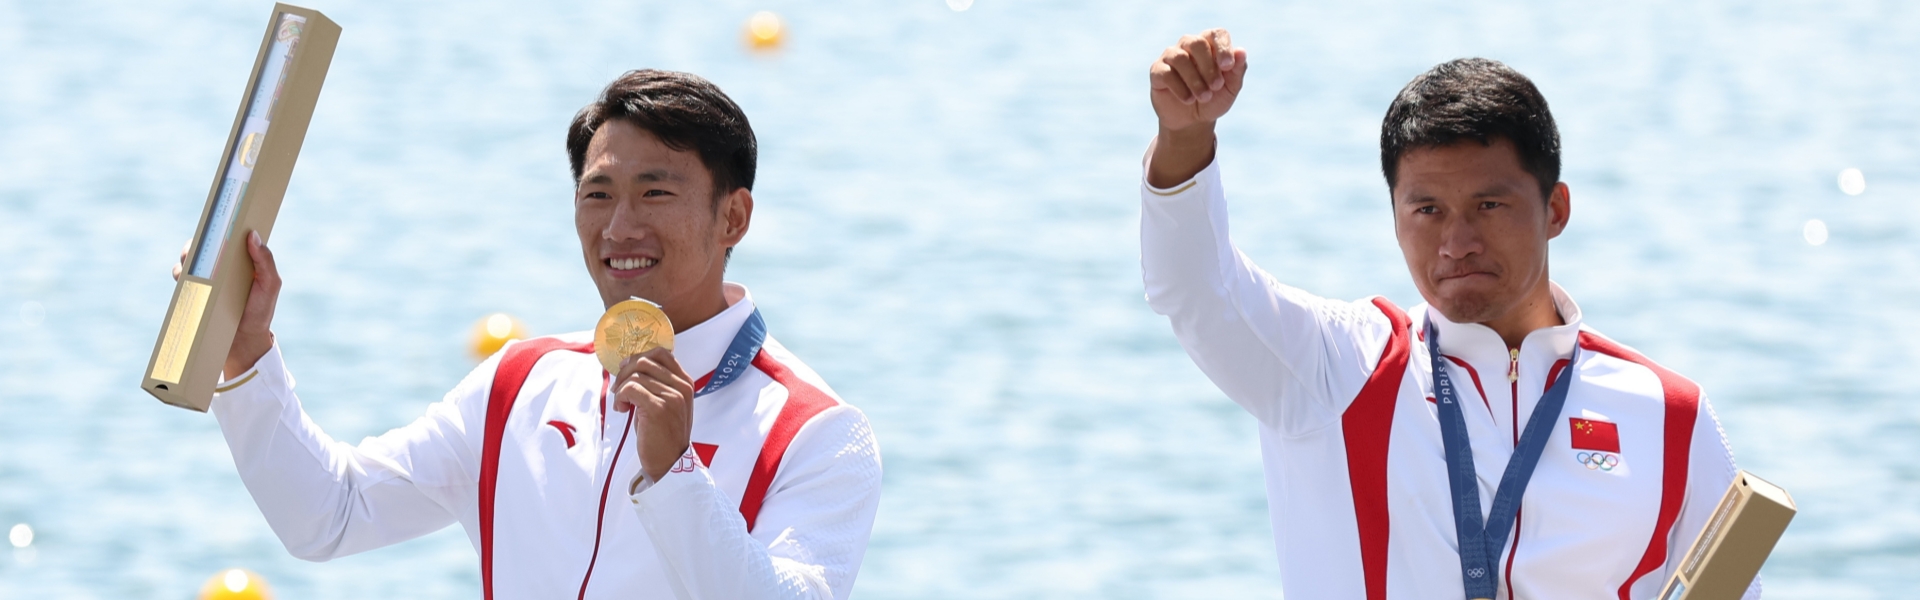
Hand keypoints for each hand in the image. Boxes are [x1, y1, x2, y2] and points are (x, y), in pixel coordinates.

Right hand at [176, 232, 279, 378]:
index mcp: (241, 259)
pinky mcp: (193, 290)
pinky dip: (180, 274)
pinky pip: (180, 277)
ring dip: (188, 257)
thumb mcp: (269, 285)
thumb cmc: (260, 310)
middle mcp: (221, 265)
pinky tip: (187, 278)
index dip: (221, 225)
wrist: (243, 341)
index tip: (218, 215)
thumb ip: (265, 260)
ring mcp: (206, 277)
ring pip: (189, 258)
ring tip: (194, 262)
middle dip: (200, 241)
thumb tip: (252, 234)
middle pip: (204, 244)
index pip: (228, 236)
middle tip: (203, 243)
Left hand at [611, 346, 695, 482]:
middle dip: (625, 372)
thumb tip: (631, 365)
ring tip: (622, 404)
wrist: (668, 462)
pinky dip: (620, 397)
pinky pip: (630, 388)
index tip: (627, 370)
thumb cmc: (662, 433)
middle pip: (644, 361)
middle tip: (619, 389)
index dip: (639, 357)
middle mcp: (682, 386)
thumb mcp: (667, 403)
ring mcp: (672, 396)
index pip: (662, 353)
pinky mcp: (658, 407)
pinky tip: (622, 409)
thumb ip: (657, 383)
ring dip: (621, 388)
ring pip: (635, 375)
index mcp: (685, 383)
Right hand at [1146, 28, 1247, 187]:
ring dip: (1195, 79)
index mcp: (1210, 45)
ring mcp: (1170, 56)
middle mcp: (1188, 45)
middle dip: (1208, 66)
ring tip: (1204, 97)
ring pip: (1180, 58)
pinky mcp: (1157, 71)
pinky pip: (1166, 73)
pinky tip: (1188, 99)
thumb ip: (1237, 70)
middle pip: (1197, 43)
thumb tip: (1241, 52)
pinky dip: (1180, 88)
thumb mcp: (1230, 88)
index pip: (1217, 34)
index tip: (1228, 66)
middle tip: (1216, 87)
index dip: (1223, 47)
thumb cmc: (1214, 99)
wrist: (1192, 121)